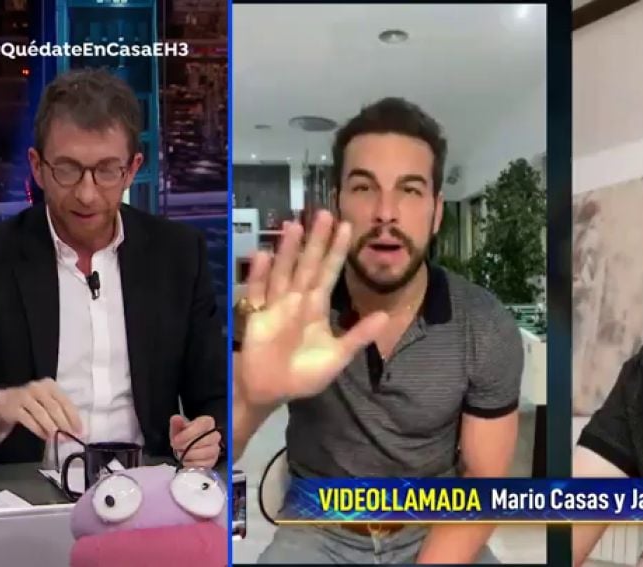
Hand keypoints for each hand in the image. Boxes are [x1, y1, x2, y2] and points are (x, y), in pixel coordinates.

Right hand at [0, 377, 82, 440]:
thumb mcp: (47, 400)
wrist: (3, 400)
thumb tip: (75, 429)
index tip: (80, 431)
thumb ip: (60, 411)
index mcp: (50, 385)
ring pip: (42, 414)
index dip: (74, 417)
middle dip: (64, 425)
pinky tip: (45, 437)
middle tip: (71, 438)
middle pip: (54, 408)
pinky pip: (29, 420)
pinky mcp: (14, 407)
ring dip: (52, 429)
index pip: (65, 402)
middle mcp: (38, 388)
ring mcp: (24, 396)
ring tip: (60, 439)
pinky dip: (39, 430)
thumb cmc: (32, 402)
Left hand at [170, 415, 220, 467]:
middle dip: (188, 445)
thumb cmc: (183, 436)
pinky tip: (187, 461)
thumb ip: (176, 423)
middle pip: (206, 440)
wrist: (185, 448)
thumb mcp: (177, 428)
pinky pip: (205, 463)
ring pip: (207, 452)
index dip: (189, 433)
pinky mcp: (213, 460)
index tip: (176, 439)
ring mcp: (215, 448)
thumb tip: (176, 418)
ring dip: (190, 455)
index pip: (203, 425)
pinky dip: (193, 463)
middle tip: (178, 448)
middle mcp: (215, 434)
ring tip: (182, 454)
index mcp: (207, 422)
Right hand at [235, 210, 387, 406]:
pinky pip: (257, 290)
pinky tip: (262, 253)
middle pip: (308, 264)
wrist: (271, 392)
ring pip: (284, 271)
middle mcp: (297, 299)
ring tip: (294, 224)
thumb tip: (385, 316)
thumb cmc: (304, 374)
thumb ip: (358, 336)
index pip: (329, 272)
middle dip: (315, 240)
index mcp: (317, 306)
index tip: (346, 226)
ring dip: (288, 250)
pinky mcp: (257, 315)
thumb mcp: (337, 357)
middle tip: (323, 213)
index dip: (337, 250)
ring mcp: (276, 304)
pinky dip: (258, 273)